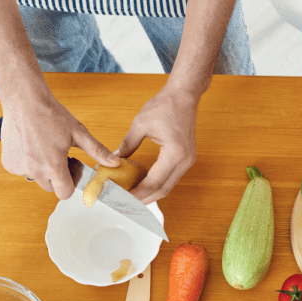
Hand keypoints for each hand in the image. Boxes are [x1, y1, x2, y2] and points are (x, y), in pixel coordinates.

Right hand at [0, 97, 118, 199]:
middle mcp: (33, 170)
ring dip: (42, 169)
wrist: (23, 100)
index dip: (71, 183)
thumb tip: (114, 162)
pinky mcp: (8, 162)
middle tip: (60, 155)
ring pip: (36, 178)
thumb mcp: (78, 133)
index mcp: (52, 166)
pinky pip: (22, 170)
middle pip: (51, 187)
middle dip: (57, 176)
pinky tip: (32, 146)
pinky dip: (28, 163)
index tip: (72, 168)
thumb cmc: (50, 115)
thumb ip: (97, 151)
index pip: (64, 193)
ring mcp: (19, 167)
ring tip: (45, 148)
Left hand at [118, 85, 201, 204]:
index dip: (137, 193)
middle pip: (163, 190)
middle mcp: (184, 160)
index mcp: (174, 153)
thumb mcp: (140, 124)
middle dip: (143, 199)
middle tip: (125, 204)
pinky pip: (171, 177)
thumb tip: (113, 160)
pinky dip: (156, 184)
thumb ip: (127, 145)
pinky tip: (143, 184)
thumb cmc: (165, 105)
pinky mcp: (186, 158)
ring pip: (168, 186)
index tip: (122, 198)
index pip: (154, 182)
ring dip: (150, 194)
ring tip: (131, 197)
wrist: (184, 96)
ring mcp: (187, 161)